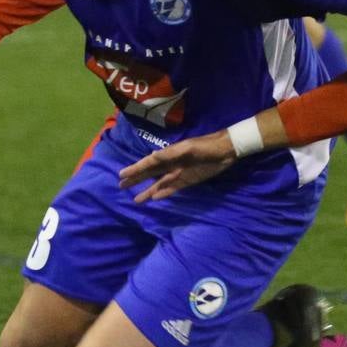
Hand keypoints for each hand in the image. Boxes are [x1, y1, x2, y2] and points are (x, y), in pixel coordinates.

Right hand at [117, 131, 238, 202]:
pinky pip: (172, 189)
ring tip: (135, 199)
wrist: (225, 151)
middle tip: (121, 186)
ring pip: (159, 183)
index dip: (135, 169)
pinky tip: (154, 198)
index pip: (148, 163)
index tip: (122, 175)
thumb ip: (169, 154)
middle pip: (150, 173)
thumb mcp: (187, 149)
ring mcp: (179, 173)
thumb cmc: (205, 147)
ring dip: (147, 190)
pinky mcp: (188, 181)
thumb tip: (151, 157)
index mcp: (169, 154)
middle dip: (136, 179)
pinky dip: (163, 193)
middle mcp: (171, 164)